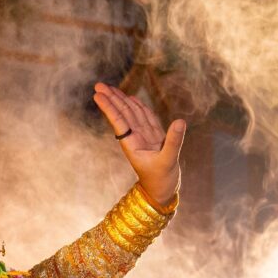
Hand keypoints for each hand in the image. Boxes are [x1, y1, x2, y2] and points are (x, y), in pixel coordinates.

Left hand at [93, 83, 185, 207]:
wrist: (163, 191)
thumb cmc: (162, 181)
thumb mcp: (169, 162)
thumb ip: (174, 142)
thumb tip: (180, 122)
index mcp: (133, 145)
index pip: (119, 122)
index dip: (109, 108)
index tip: (98, 95)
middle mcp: (136, 139)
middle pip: (122, 115)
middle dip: (111, 100)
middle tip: (98, 85)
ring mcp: (144, 138)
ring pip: (132, 115)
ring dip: (122, 101)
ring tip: (110, 88)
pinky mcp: (154, 138)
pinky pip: (146, 119)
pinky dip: (139, 107)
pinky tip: (132, 99)